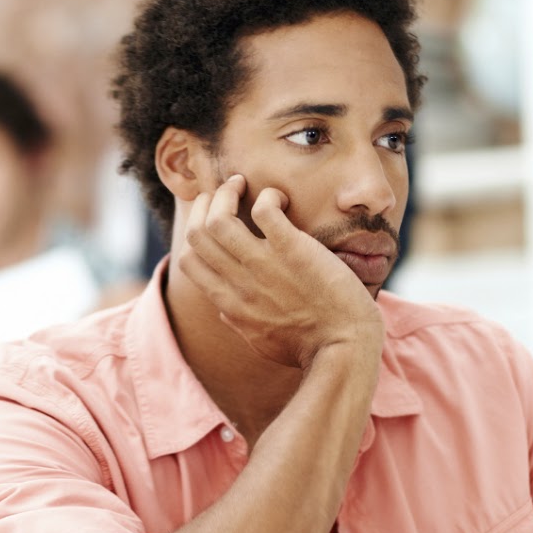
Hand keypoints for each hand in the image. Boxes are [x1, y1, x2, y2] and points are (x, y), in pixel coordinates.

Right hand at [176, 174, 382, 369]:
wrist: (344, 347)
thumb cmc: (308, 347)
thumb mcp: (260, 341)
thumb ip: (239, 322)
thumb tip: (224, 310)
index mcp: (229, 304)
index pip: (187, 261)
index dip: (193, 232)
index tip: (210, 219)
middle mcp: (239, 282)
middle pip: (196, 233)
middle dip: (204, 205)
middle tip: (225, 194)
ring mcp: (263, 265)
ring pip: (219, 218)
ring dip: (227, 193)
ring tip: (242, 185)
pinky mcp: (292, 250)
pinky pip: (265, 209)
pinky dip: (268, 196)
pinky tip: (281, 199)